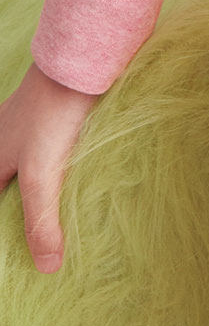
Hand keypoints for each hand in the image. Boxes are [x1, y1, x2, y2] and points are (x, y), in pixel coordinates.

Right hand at [0, 61, 105, 271]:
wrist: (83, 57)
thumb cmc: (52, 112)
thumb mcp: (41, 175)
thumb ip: (40, 221)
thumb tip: (45, 268)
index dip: (6, 225)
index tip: (15, 249)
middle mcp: (7, 138)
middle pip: (8, 180)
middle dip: (21, 207)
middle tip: (43, 234)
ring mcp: (33, 123)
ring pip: (34, 162)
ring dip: (45, 185)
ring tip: (66, 210)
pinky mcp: (60, 112)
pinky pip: (57, 144)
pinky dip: (65, 162)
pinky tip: (84, 170)